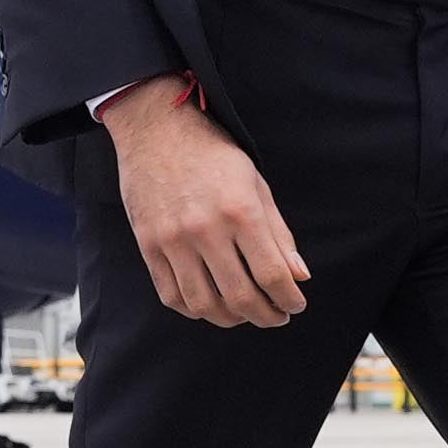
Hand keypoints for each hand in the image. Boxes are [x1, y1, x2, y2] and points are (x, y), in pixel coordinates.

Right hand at [100, 77, 310, 327]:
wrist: (157, 129)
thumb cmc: (212, 154)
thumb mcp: (256, 184)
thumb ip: (278, 233)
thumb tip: (299, 276)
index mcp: (241, 211)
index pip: (272, 275)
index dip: (289, 300)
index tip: (295, 306)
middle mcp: (206, 229)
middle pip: (241, 297)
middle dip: (265, 316)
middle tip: (275, 316)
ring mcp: (173, 240)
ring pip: (205, 304)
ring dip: (231, 319)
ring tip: (243, 313)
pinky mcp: (148, 245)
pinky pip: (171, 295)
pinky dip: (194, 309)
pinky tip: (210, 304)